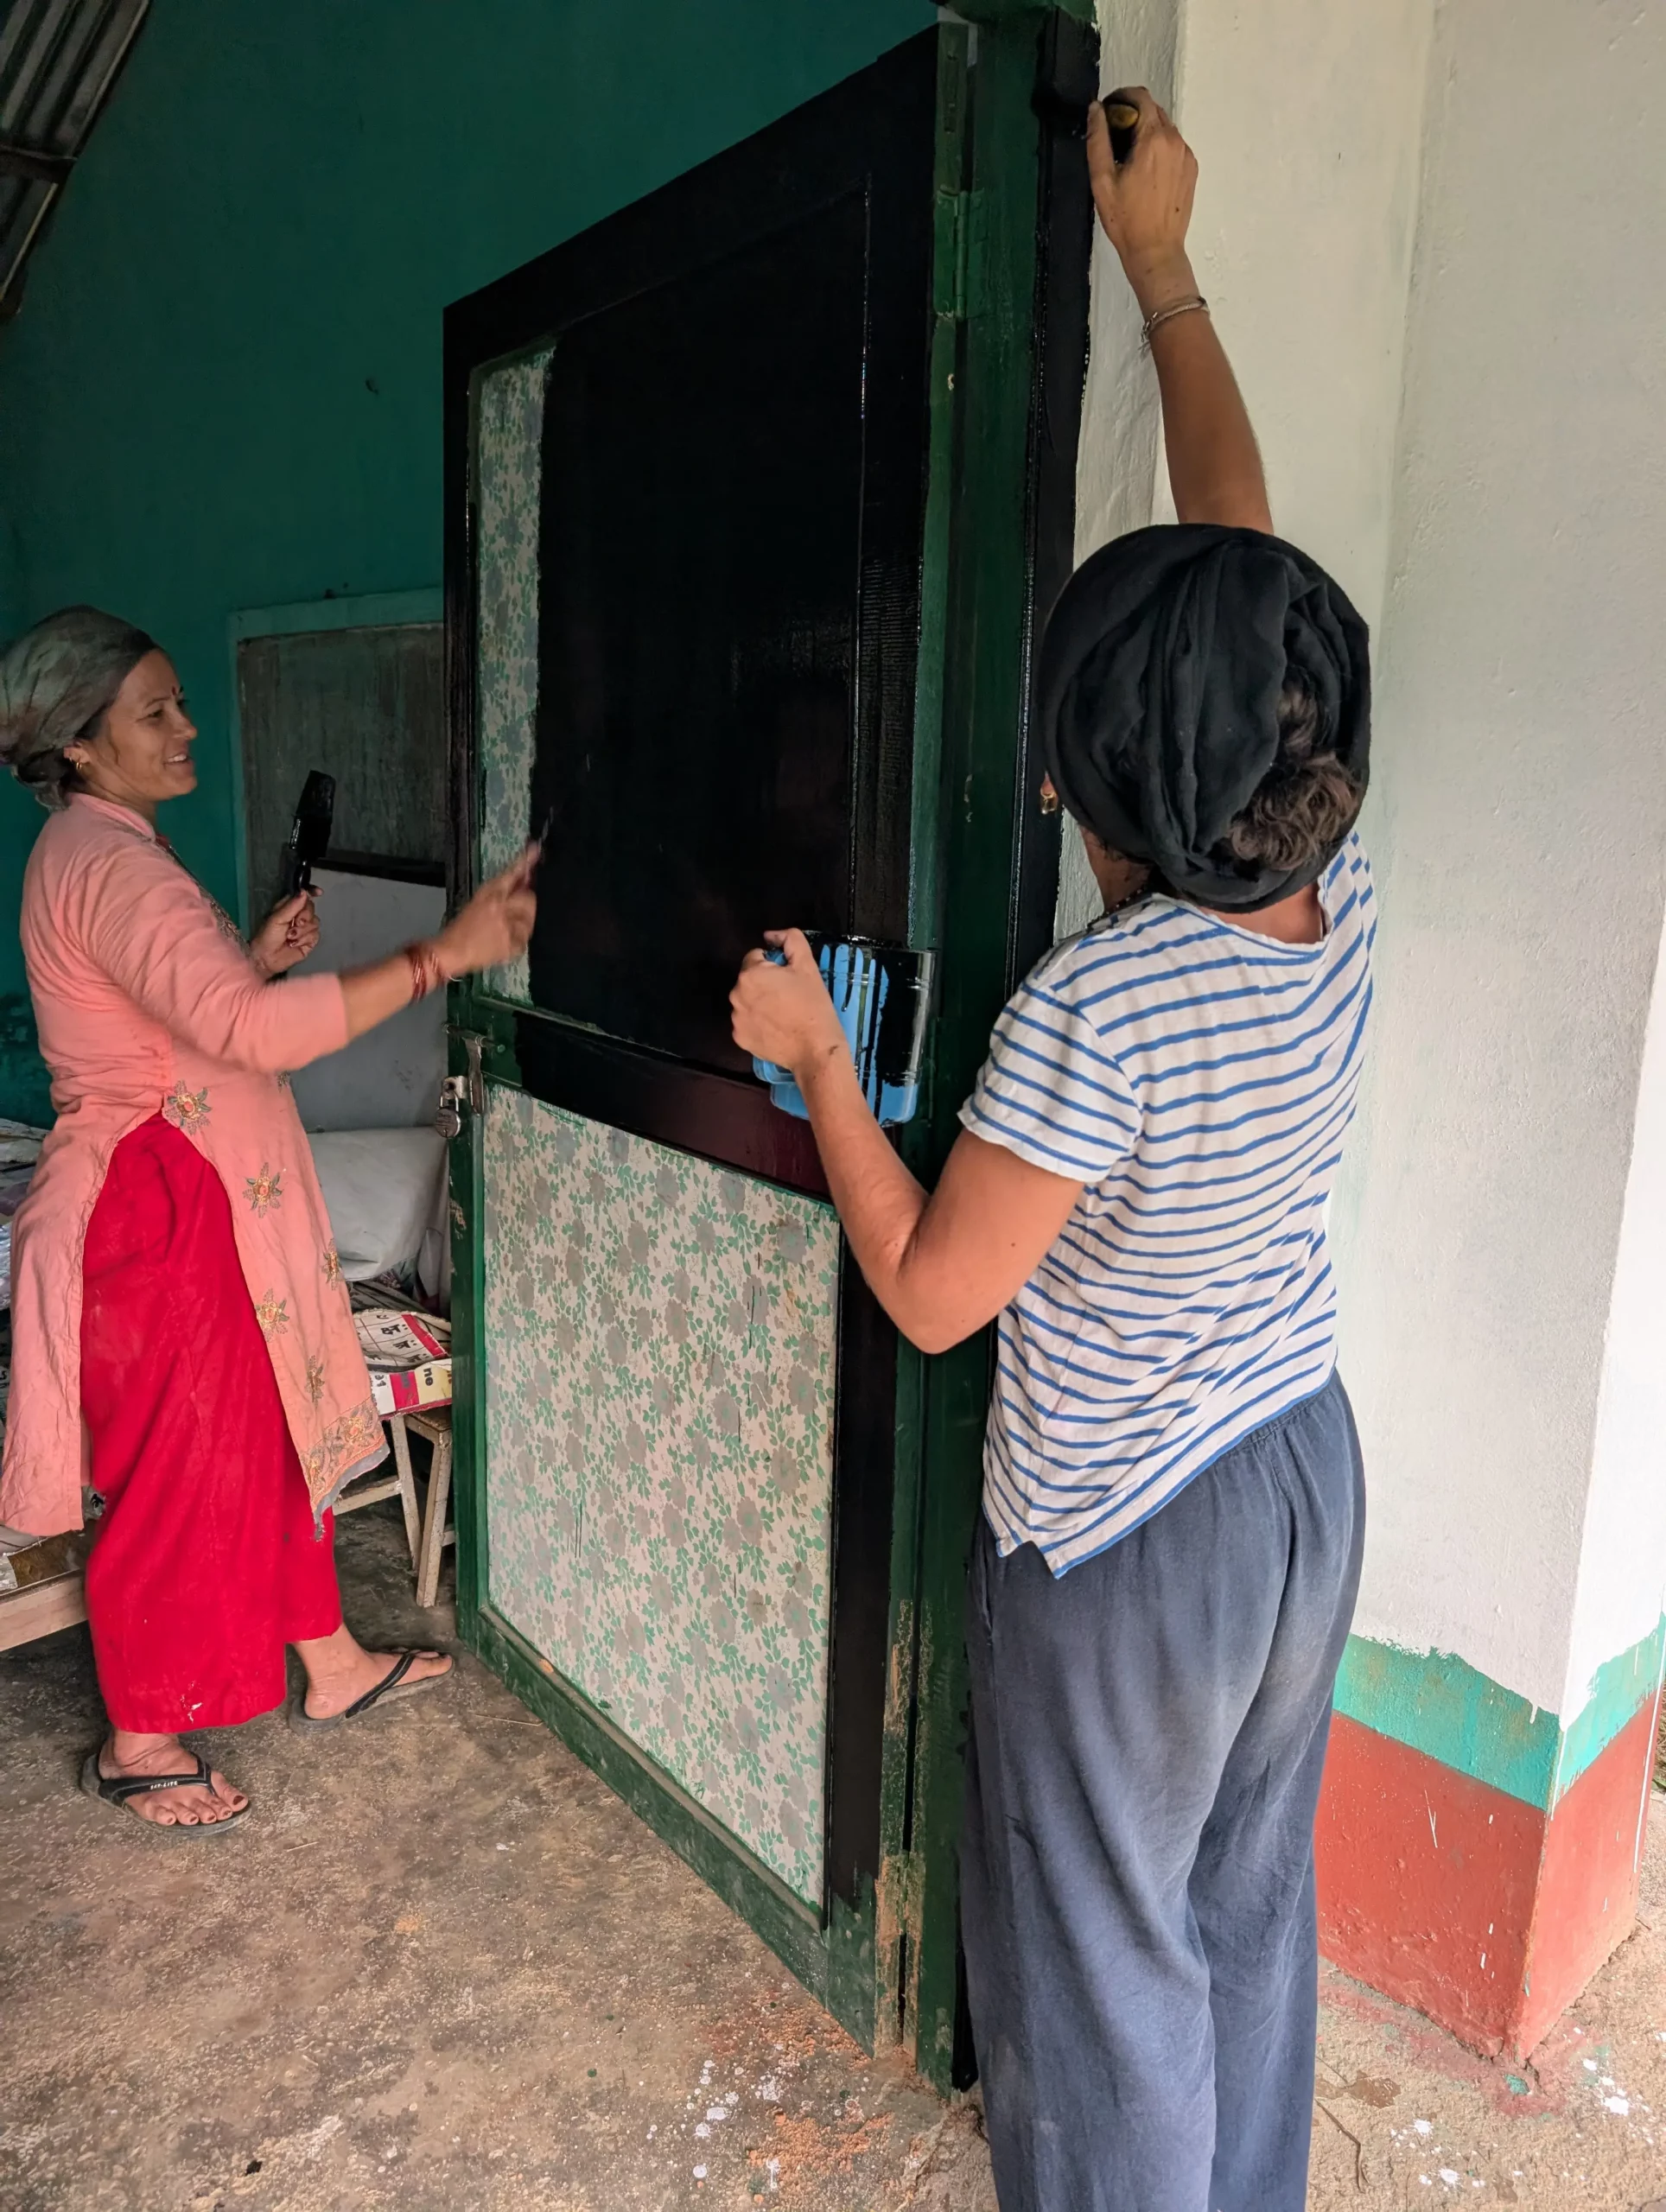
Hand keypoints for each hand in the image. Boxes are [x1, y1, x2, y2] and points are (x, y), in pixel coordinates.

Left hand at [250, 890, 318, 977]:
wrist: (266, 958)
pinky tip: (294, 944)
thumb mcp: (277, 918)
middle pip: (311, 909)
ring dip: (302, 931)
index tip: (319, 892)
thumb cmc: (267, 936)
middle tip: (294, 923)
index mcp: (289, 907)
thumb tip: (304, 892)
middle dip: (304, 916)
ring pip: (315, 923)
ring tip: (289, 937)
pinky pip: (315, 935)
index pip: (304, 896)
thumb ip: (292, 905)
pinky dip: (304, 939)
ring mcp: (305, 929)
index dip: (312, 892)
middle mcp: (298, 916)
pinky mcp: (309, 941)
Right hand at [433, 845, 538, 977]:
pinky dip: (519, 940)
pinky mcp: (512, 944)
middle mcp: (501, 907)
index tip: (536, 849)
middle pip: (529, 898)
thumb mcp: (478, 902)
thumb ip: (501, 891)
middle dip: (528, 903)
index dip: (526, 861)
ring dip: (524, 923)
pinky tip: (505, 942)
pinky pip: (525, 938)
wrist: (451, 951)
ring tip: (506, 930)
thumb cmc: (461, 926)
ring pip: (530, 919)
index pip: (511, 874)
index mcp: (489, 893)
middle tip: (517, 912)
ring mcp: (508, 927)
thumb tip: (524, 879)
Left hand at [729, 929, 845, 1075]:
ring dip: (759, 1002)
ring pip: (747, 1001)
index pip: (756, 957)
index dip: (774, 965)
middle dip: (764, 983)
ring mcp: (736, 1019)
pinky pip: (746, 1022)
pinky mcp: (739, 1038)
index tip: (790, 979)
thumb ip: (790, 940)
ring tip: (783, 1013)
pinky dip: (757, 1023)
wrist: (815, 1050)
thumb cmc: (812, 1005)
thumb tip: (770, 935)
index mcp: (750, 974)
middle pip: (749, 980)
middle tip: (788, 996)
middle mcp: (736, 994)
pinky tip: (776, 1028)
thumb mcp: (807, 966)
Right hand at [1087, 86, 1198, 312]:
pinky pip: (1174, 145)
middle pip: (1153, 110)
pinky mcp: (1191, 168)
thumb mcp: (1102, 180)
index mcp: (1153, 138)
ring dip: (1146, 131)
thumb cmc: (1125, 220)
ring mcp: (1186, 155)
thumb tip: (1095, 109)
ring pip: (1165, 127)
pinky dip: (1159, 147)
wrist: (1156, 251)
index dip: (1122, 98)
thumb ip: (1098, 139)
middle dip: (1133, 115)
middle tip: (1115, 139)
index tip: (1109, 112)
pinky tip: (1146, 171)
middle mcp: (1175, 140)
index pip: (1140, 97)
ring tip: (1129, 158)